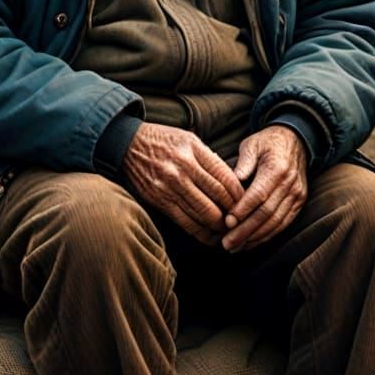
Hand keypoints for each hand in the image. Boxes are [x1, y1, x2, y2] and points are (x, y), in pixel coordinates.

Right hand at [122, 123, 244, 244]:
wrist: (128, 144)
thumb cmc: (163, 140)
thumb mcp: (188, 138)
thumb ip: (209, 158)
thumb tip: (232, 180)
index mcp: (193, 150)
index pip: (225, 176)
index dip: (239, 193)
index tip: (246, 200)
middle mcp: (183, 168)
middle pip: (218, 197)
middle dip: (232, 211)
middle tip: (240, 218)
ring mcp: (170, 186)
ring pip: (204, 213)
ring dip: (219, 225)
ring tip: (228, 230)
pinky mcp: (160, 201)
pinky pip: (186, 222)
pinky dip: (201, 233)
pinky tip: (211, 236)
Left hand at [222, 125, 307, 251]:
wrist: (295, 140)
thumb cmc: (267, 142)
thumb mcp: (252, 144)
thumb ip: (242, 162)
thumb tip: (231, 183)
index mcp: (277, 168)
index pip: (259, 194)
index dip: (243, 210)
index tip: (226, 222)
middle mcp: (290, 184)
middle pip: (266, 213)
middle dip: (245, 231)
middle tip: (226, 243)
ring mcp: (297, 195)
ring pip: (275, 222)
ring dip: (255, 238)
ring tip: (235, 247)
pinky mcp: (299, 203)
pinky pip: (283, 223)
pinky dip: (267, 235)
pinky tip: (251, 242)